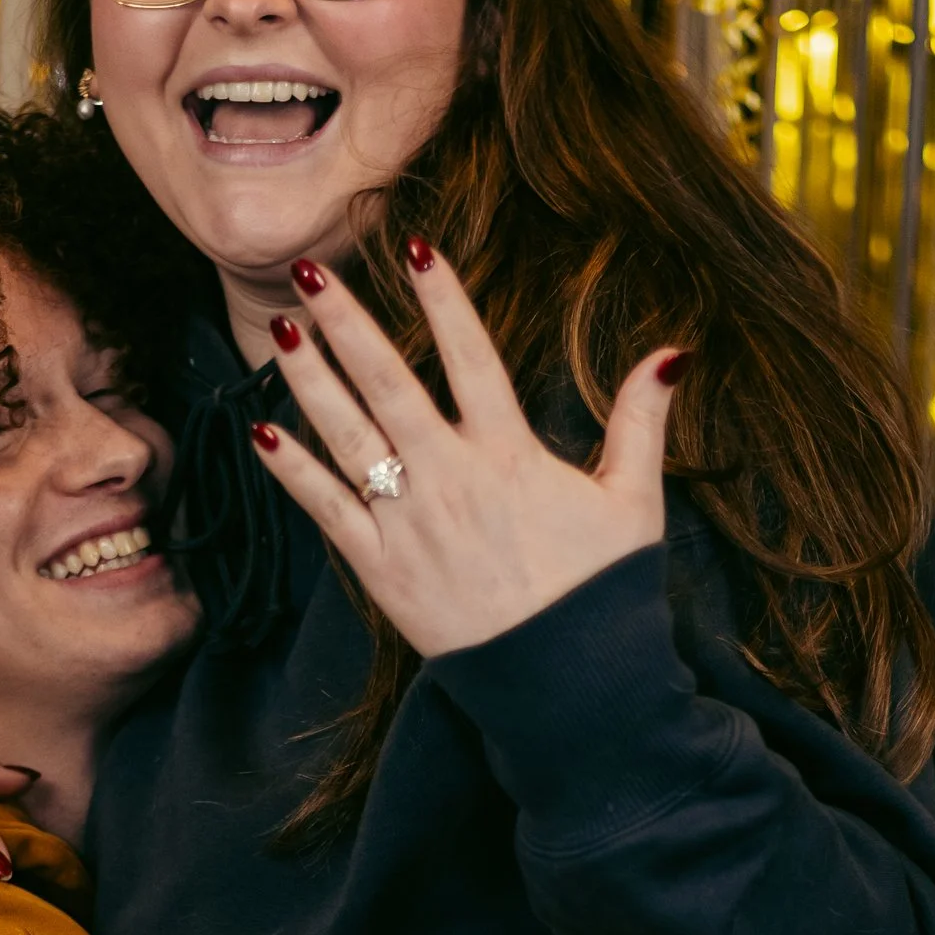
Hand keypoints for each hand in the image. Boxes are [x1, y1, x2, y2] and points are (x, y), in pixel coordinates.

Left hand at [249, 243, 683, 657]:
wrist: (568, 687)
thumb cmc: (603, 592)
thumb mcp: (634, 501)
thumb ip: (642, 420)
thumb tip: (673, 352)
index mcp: (510, 456)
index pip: (472, 358)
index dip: (444, 300)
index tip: (415, 247)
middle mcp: (451, 480)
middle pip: (389, 385)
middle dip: (349, 325)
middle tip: (313, 273)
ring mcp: (409, 523)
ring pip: (346, 437)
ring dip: (309, 381)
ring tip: (281, 328)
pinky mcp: (379, 568)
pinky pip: (326, 510)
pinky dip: (293, 471)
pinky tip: (261, 431)